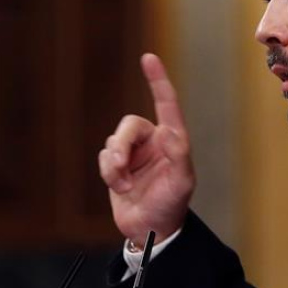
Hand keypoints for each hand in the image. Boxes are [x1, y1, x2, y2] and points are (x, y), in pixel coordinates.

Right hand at [98, 53, 194, 246]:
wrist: (150, 229)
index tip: (148, 58)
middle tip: (120, 166)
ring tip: (125, 185)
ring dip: (115, 165)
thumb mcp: (182, 182)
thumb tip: (168, 131)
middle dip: (122, 145)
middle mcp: (152, 141)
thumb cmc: (172, 205)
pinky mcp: (116, 166)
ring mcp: (133, 154)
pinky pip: (104, 158)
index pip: (166, 104)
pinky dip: (109, 173)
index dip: (157, 80)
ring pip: (113, 142)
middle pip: (128, 126)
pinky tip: (120, 187)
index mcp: (172, 139)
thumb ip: (178, 155)